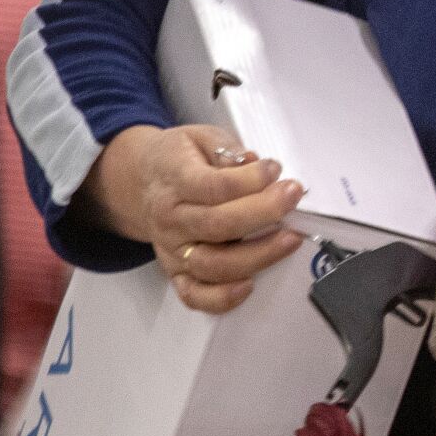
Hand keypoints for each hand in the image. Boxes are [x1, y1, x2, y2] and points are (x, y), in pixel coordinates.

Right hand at [81, 124, 307, 313]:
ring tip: (289, 239)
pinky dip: (221, 298)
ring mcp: (172, 250)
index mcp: (174, 181)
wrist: (143, 180)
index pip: (214, 187)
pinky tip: (249, 285)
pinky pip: (194, 295)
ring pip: (212, 264)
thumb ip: (227, 149)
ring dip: (257, 256)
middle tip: (292, 197)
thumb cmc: (179, 159)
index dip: (251, 180)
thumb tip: (253, 164)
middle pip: (218, 225)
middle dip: (264, 212)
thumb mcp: (199, 137)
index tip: (275, 170)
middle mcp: (171, 219)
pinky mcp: (176, 272)